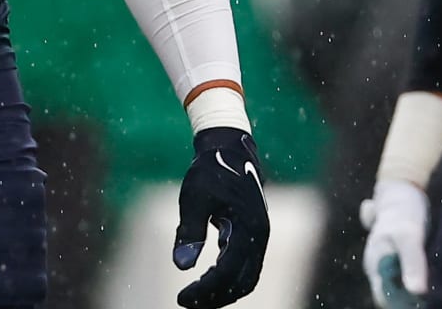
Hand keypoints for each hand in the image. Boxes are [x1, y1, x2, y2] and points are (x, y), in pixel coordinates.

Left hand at [173, 127, 269, 308]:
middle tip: (187, 302)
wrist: (229, 149)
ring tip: (195, 298)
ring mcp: (259, 237)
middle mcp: (260, 236)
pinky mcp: (253, 236)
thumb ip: (189, 231)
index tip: (182, 297)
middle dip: (216, 298)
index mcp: (248, 226)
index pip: (227, 270)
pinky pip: (245, 267)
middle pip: (242, 282)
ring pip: (246, 278)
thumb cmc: (210, 171)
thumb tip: (181, 265)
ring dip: (222, 292)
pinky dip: (227, 279)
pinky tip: (205, 282)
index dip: (205, 289)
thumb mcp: (194, 198)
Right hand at [361, 179, 429, 306]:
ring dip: (417, 286)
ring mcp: (390, 260)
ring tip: (438, 283)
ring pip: (402, 284)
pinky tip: (436, 274)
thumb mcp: (409, 235)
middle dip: (412, 295)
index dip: (404, 303)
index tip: (424, 300)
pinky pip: (409, 274)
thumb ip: (411, 263)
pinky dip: (420, 277)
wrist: (403, 185)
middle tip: (436, 292)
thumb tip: (416, 292)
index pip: (386, 299)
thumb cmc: (403, 210)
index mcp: (374, 265)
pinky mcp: (401, 255)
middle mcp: (380, 266)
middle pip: (395, 293)